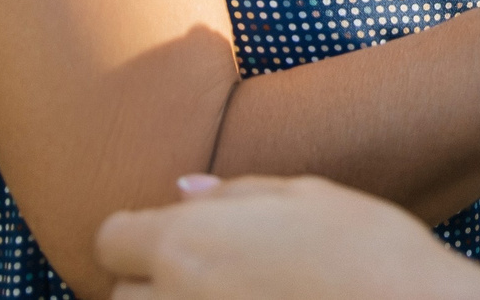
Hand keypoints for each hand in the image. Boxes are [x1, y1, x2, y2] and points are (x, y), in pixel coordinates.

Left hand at [96, 174, 479, 299]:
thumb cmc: (368, 250)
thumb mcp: (307, 197)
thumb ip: (233, 195)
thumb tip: (183, 190)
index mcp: (186, 243)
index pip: (111, 239)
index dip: (138, 233)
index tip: (173, 234)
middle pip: (123, 295)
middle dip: (156, 280)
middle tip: (214, 270)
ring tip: (235, 292)